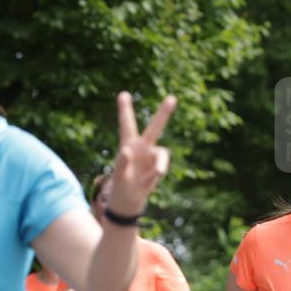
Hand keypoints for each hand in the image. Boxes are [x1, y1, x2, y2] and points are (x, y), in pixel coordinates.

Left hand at [108, 92, 176, 215]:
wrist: (130, 197)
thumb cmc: (121, 183)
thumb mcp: (118, 174)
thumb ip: (121, 162)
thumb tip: (125, 150)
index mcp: (128, 144)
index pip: (126, 124)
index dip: (125, 109)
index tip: (123, 93)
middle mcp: (142, 146)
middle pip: (155, 128)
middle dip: (164, 114)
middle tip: (172, 98)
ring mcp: (152, 155)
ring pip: (163, 153)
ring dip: (161, 163)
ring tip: (158, 174)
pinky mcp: (159, 165)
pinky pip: (161, 166)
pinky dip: (157, 173)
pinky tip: (149, 180)